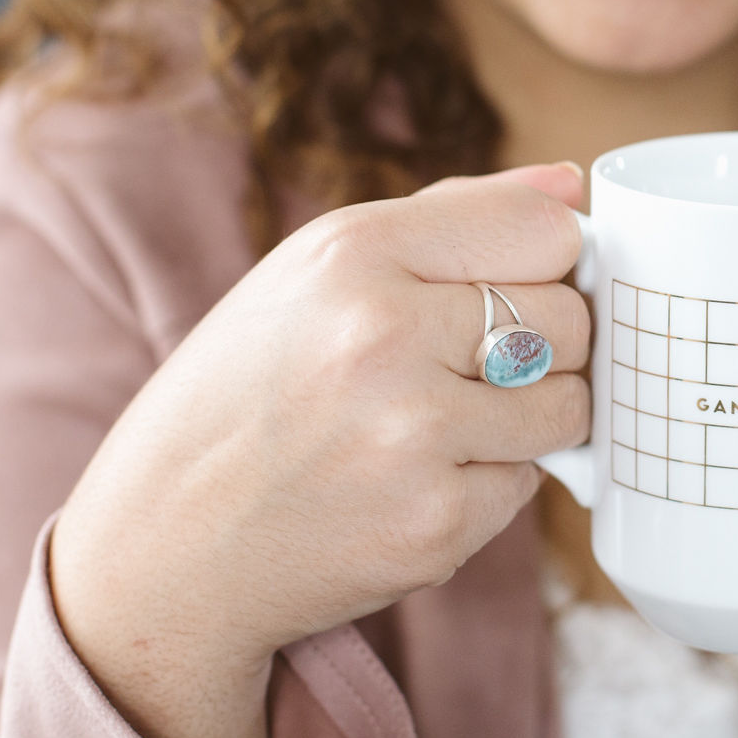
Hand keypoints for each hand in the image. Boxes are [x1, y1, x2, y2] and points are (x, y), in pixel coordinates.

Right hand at [49, 163, 591, 737]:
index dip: (547, 262)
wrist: (164, 549)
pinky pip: (528, 485)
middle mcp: (383, 335)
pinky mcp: (435, 524)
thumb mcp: (314, 272)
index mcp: (353, 252)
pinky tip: (412, 483)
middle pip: (571, 319)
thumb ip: (453, 217)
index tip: (516, 286)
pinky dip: (488, 486)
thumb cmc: (245, 395)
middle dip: (546, 345)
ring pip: (569, 407)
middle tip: (467, 369)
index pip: (546, 232)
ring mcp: (413, 436)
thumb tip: (573, 188)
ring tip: (441, 424)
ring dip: (528, 420)